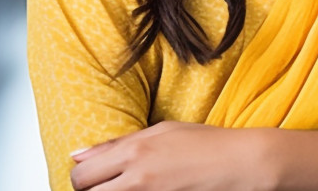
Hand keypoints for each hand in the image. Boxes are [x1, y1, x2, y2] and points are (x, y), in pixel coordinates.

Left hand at [70, 121, 275, 190]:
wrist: (239, 163)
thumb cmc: (204, 143)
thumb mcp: (160, 132)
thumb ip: (118, 144)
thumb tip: (78, 155)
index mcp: (134, 151)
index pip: (82, 176)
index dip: (81, 181)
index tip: (90, 180)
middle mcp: (137, 177)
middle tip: (107, 187)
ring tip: (125, 189)